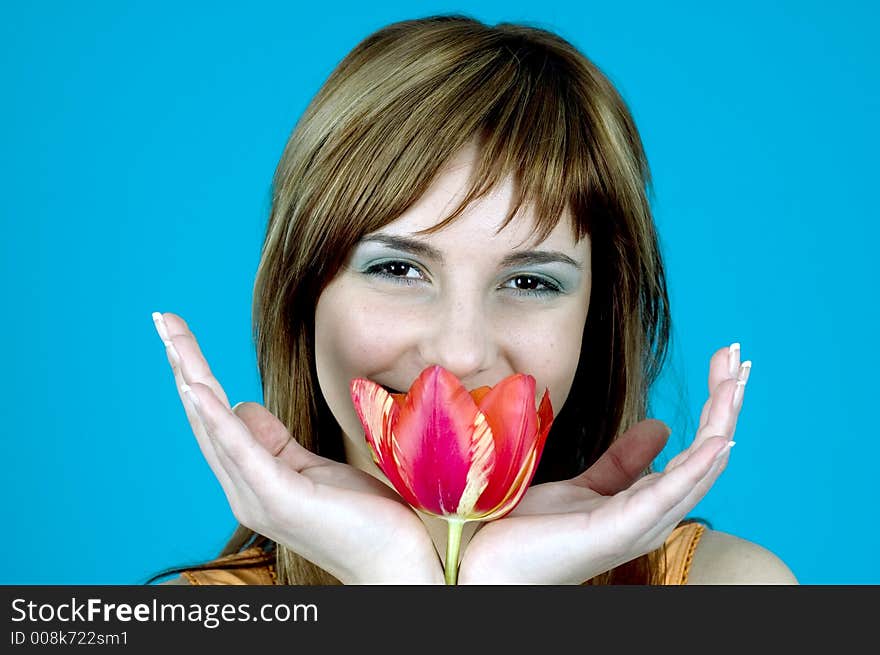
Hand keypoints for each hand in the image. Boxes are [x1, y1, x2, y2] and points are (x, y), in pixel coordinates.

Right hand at [152, 312, 443, 583]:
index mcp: (253, 478)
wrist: (393, 562)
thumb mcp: (313, 465)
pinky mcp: (278, 499)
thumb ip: (276, 441)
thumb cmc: (361, 516)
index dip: (197, 375)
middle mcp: (244, 489)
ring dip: (192, 378)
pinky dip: (216, 419)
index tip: (179, 335)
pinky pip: (240, 451)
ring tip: (172, 338)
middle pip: (205, 416)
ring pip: (214, 426)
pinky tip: (197, 388)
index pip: (217, 418)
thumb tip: (242, 406)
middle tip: (163, 319)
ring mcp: (257, 496)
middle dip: (184, 365)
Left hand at [458, 344, 749, 583]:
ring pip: (698, 470)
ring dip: (720, 423)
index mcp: (648, 504)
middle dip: (726, 405)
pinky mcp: (617, 530)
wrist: (493, 568)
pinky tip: (718, 439)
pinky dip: (696, 468)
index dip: (715, 407)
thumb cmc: (534, 534)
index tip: (725, 364)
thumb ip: (622, 462)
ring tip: (735, 381)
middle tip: (739, 357)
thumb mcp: (584, 486)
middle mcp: (654, 516)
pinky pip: (666, 496)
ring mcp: (640, 525)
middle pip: (707, 455)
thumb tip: (662, 426)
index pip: (697, 450)